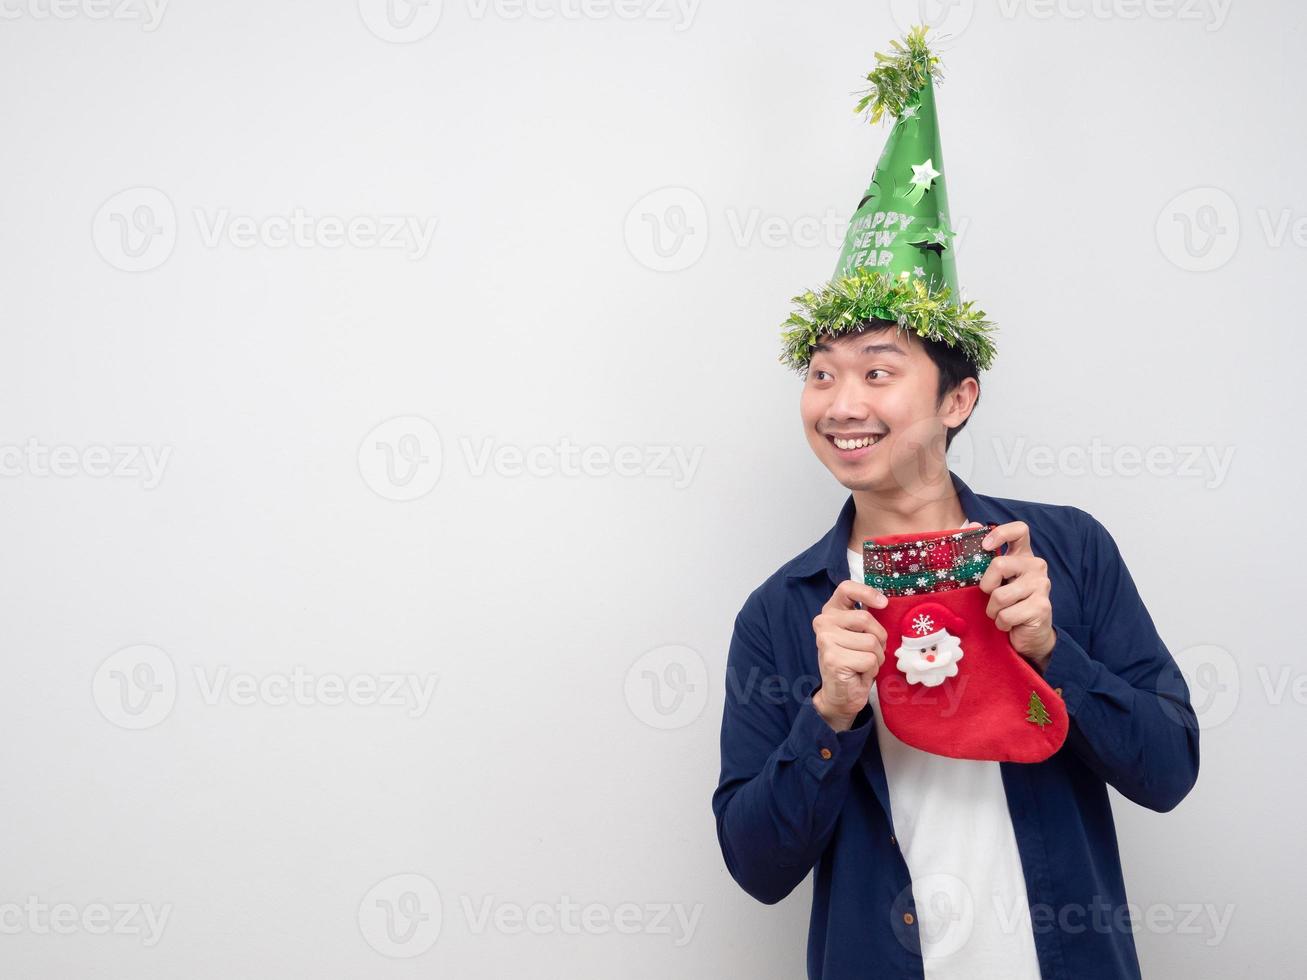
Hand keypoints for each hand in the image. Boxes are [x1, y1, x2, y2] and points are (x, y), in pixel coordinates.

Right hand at [810, 580, 888, 731]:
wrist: (841, 695)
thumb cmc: (854, 662)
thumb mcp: (859, 635)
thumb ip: (866, 619)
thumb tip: (887, 605)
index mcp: (831, 612)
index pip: (846, 589)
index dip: (867, 593)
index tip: (883, 604)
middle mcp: (823, 622)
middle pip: (865, 618)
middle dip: (878, 638)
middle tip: (871, 652)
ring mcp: (826, 640)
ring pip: (870, 641)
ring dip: (876, 657)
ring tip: (863, 665)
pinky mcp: (834, 659)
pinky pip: (869, 659)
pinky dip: (871, 670)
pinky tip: (859, 674)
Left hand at [977, 521, 1056, 670]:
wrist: (1029, 636)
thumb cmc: (1008, 605)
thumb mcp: (995, 580)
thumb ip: (984, 556)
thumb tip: (972, 525)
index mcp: (1023, 556)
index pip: (1020, 530)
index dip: (1000, 533)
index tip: (985, 546)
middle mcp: (1036, 566)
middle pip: (999, 564)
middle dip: (987, 586)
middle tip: (992, 597)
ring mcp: (1042, 586)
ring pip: (1000, 595)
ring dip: (993, 610)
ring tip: (1002, 613)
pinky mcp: (1041, 607)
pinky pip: (1006, 614)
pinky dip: (1002, 623)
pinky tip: (1010, 624)